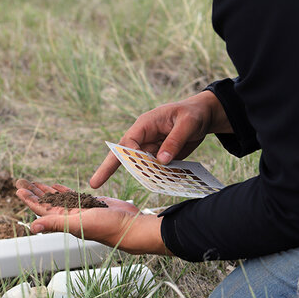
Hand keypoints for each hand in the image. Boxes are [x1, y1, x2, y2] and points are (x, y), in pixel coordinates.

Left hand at [15, 179, 169, 254]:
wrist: (131, 227)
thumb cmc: (108, 228)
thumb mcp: (78, 224)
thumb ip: (55, 224)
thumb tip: (32, 227)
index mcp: (65, 221)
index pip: (41, 209)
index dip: (29, 199)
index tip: (18, 189)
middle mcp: (70, 217)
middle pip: (46, 202)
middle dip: (33, 192)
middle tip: (20, 181)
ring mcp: (80, 210)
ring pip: (58, 198)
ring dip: (45, 190)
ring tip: (33, 182)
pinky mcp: (91, 204)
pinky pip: (72, 196)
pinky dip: (62, 190)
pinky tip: (56, 185)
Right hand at [90, 90, 230, 188]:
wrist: (204, 116)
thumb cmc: (193, 113)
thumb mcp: (187, 124)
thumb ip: (174, 141)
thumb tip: (162, 161)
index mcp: (145, 124)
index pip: (128, 141)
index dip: (127, 155)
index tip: (135, 168)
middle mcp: (144, 137)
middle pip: (124, 155)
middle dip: (108, 168)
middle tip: (94, 183)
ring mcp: (151, 148)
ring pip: (141, 166)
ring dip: (146, 176)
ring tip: (156, 184)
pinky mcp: (160, 156)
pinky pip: (157, 170)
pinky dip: (162, 177)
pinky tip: (172, 180)